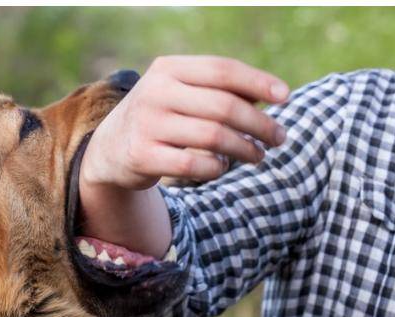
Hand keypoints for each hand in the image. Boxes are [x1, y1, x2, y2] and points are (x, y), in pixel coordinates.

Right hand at [79, 56, 289, 257]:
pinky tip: (222, 167)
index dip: (259, 82)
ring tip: (258, 156)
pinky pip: (195, 165)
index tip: (285, 97)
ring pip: (214, 137)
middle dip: (260, 124)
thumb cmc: (160, 117)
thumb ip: (219, 90)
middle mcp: (155, 92)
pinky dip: (217, 168)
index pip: (222, 70)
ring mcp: (147, 124)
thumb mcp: (181, 93)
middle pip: (224, 106)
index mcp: (168, 69)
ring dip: (245, 149)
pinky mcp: (142, 156)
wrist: (109, 149)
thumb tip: (274, 95)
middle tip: (279, 138)